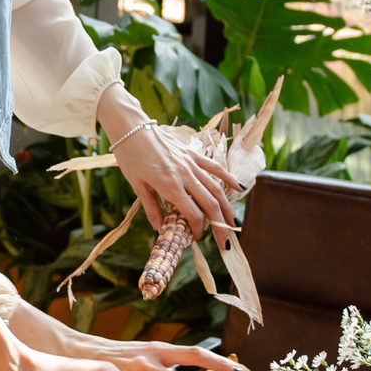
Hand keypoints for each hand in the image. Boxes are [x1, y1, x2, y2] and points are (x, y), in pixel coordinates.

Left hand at [108, 109, 239, 245]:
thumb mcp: (137, 186)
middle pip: (209, 204)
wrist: (131, 128)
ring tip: (234, 223)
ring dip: (227, 208)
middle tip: (224, 242)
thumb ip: (152, 208)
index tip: (195, 238)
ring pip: (216, 189)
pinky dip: (228, 178)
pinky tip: (240, 188)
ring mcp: (191, 164)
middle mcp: (185, 175)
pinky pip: (215, 168)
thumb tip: (159, 230)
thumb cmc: (130, 158)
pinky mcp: (193, 154)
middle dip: (219, 225)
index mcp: (170, 185)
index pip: (192, 213)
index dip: (197, 229)